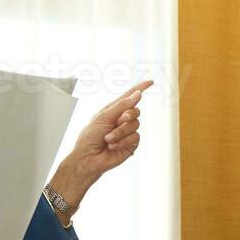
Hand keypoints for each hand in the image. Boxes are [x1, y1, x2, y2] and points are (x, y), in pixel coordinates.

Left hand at [47, 80, 152, 215]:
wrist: (89, 157)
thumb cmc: (91, 136)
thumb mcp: (104, 117)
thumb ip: (122, 105)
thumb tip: (137, 94)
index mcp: (114, 110)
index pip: (130, 96)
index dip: (140, 88)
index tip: (150, 82)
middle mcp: (123, 119)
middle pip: (136, 110)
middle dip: (127, 115)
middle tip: (118, 121)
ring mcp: (128, 132)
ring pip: (136, 124)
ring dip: (120, 131)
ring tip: (108, 139)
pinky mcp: (131, 144)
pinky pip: (135, 137)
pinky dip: (123, 141)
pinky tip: (113, 146)